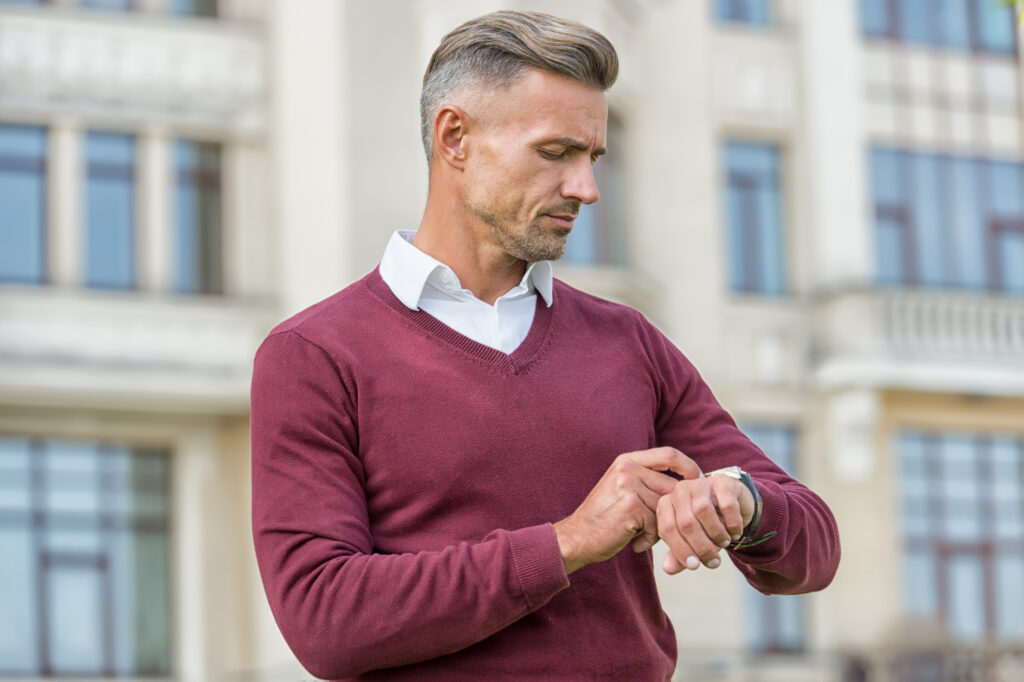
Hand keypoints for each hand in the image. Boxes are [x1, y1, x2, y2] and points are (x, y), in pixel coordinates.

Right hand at [553, 447, 701, 574]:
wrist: (577, 537)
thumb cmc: (604, 517)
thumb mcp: (622, 487)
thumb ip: (648, 479)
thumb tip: (689, 482)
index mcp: (627, 460)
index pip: (669, 454)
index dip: (689, 467)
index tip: (698, 482)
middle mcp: (627, 469)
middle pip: (672, 487)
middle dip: (674, 511)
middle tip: (661, 528)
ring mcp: (628, 486)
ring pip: (667, 508)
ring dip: (660, 528)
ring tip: (641, 535)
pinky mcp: (631, 507)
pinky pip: (658, 524)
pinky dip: (651, 539)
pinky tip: (635, 542)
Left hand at [657, 473, 753, 574]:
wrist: (735, 506)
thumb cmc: (708, 526)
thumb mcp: (693, 542)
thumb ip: (679, 554)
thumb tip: (668, 569)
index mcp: (666, 504)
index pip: (667, 528)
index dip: (680, 550)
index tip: (694, 566)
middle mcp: (680, 491)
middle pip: (686, 522)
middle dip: (701, 547)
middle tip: (713, 561)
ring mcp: (700, 483)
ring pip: (704, 511)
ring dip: (717, 534)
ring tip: (725, 542)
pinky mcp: (722, 481)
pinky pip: (727, 505)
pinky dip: (732, 524)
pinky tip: (735, 531)